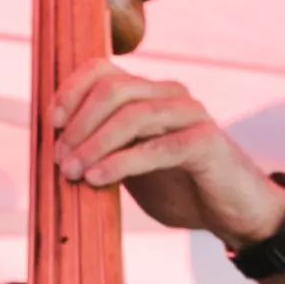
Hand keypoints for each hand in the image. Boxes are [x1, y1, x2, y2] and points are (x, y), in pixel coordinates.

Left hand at [49, 63, 284, 247]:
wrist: (232, 214)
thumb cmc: (179, 188)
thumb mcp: (132, 165)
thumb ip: (103, 150)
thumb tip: (56, 151)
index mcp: (149, 94)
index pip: (102, 69)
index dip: (71, 90)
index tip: (52, 123)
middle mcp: (169, 95)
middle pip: (114, 89)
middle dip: (80, 124)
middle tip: (60, 160)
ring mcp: (190, 115)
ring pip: (133, 115)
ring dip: (95, 144)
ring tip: (74, 172)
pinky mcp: (206, 142)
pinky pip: (159, 146)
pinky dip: (123, 162)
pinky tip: (99, 178)